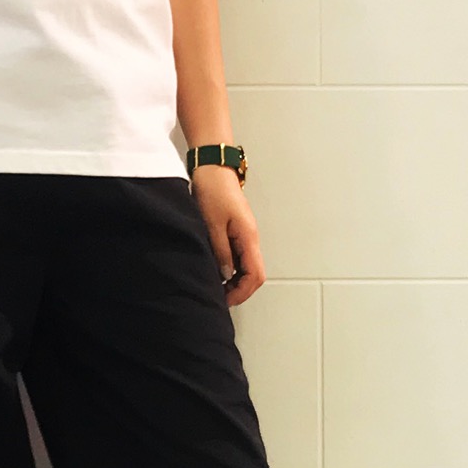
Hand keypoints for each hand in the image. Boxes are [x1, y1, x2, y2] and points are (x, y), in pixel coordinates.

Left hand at [190, 165, 264, 305]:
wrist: (213, 167)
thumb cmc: (213, 190)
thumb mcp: (212, 225)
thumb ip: (221, 251)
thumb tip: (226, 274)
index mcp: (248, 237)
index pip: (255, 275)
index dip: (242, 292)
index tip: (226, 300)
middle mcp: (251, 237)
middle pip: (254, 274)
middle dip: (240, 290)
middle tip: (220, 298)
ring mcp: (245, 234)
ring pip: (247, 266)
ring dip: (235, 280)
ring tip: (217, 287)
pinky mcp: (237, 230)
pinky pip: (240, 255)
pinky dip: (232, 268)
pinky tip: (218, 270)